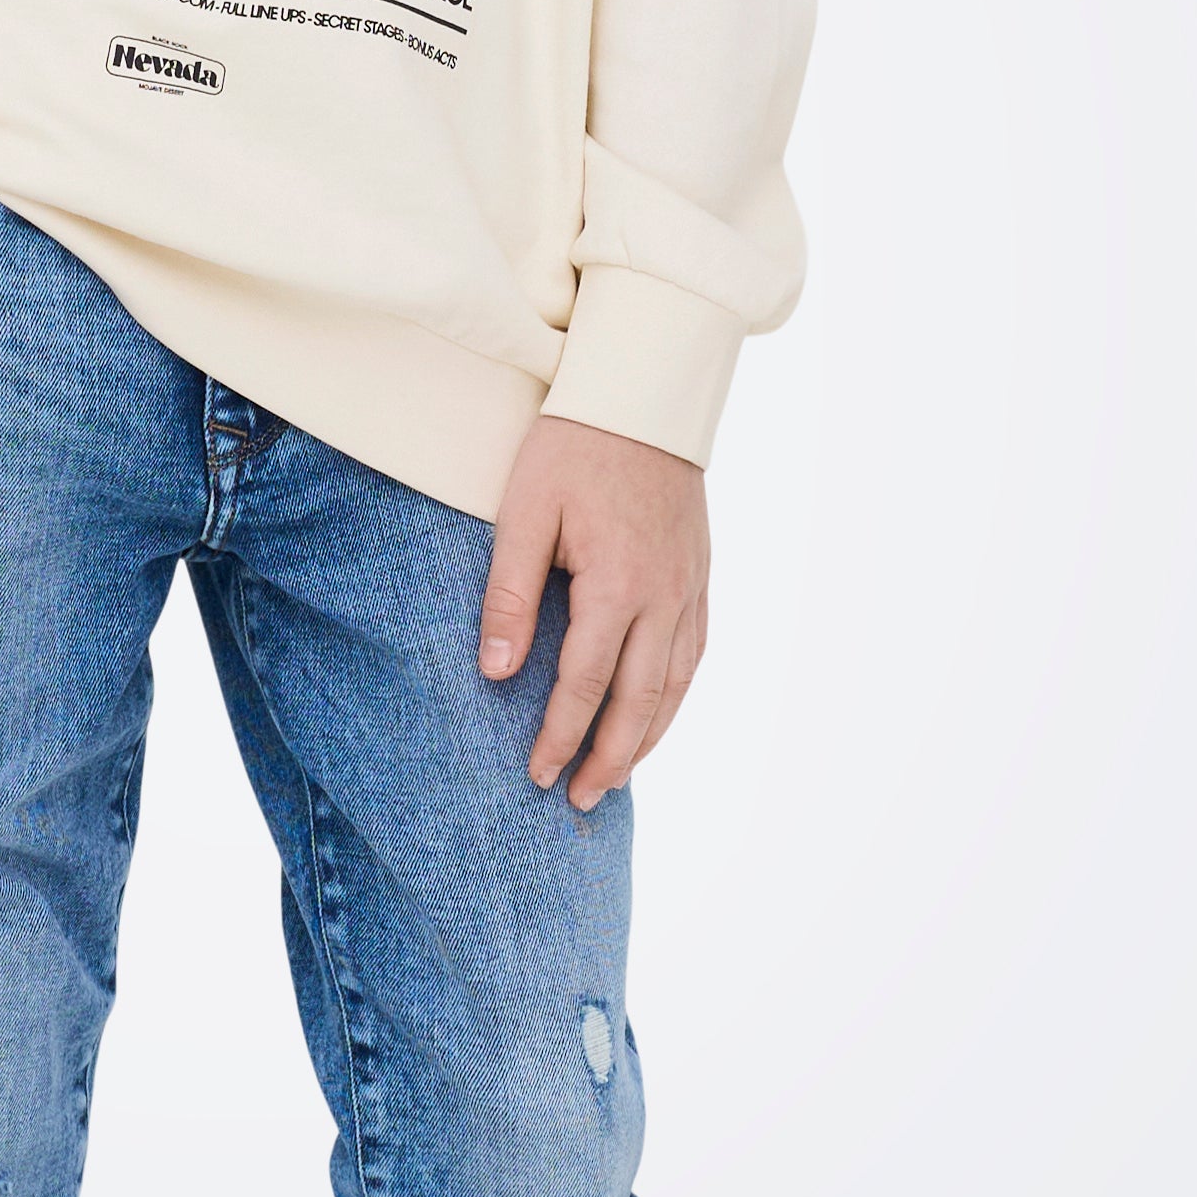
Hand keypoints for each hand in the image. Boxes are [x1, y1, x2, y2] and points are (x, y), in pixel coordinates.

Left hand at [480, 418, 710, 810]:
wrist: (643, 395)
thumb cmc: (571, 447)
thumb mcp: (524, 512)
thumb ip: (510, 594)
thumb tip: (495, 672)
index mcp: (616, 584)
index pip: (585, 685)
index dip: (560, 736)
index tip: (536, 773)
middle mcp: (664, 596)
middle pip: (639, 702)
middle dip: (609, 759)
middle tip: (580, 800)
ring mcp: (690, 587)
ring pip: (675, 686)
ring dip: (647, 738)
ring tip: (618, 776)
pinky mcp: (700, 575)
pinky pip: (695, 654)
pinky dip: (675, 697)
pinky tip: (655, 715)